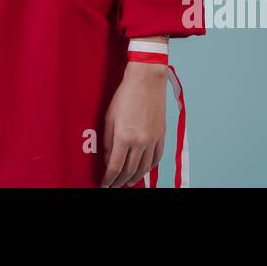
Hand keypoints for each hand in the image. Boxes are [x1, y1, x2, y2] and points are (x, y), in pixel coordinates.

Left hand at [100, 61, 167, 186]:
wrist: (146, 80)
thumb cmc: (125, 95)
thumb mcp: (109, 117)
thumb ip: (108, 141)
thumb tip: (108, 159)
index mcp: (124, 137)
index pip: (115, 167)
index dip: (109, 179)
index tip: (105, 184)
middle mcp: (140, 142)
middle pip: (129, 170)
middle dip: (120, 181)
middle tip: (114, 185)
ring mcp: (152, 140)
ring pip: (144, 168)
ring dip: (135, 178)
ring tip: (128, 182)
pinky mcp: (161, 135)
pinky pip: (156, 158)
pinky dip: (149, 168)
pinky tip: (144, 171)